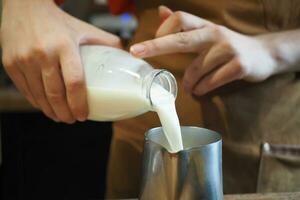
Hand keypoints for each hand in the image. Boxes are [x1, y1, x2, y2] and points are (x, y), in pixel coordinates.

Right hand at [1, 0, 121, 122]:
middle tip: (74, 120)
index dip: (79, 103)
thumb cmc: (58, 22)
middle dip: (66, 113)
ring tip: (61, 117)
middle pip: (55, 94)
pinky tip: (46, 107)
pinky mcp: (11, 64)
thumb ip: (106, 42)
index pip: (74, 82)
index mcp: (65, 46)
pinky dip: (37, 103)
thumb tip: (127, 57)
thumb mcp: (84, 29)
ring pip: (39, 96)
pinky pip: (26, 91)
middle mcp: (43, 54)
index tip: (84, 115)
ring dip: (51, 111)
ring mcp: (24, 60)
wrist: (24, 8)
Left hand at [130, 6, 277, 95]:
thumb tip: (161, 12)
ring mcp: (228, 49)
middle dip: (158, 46)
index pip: (180, 19)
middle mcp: (215, 34)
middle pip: (183, 38)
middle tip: (138, 53)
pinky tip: (200, 91)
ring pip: (197, 69)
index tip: (147, 45)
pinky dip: (203, 89)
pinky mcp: (239, 66)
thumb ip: (184, 26)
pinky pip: (212, 81)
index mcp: (206, 26)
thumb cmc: (228, 46)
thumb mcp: (207, 33)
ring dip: (189, 83)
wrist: (264, 54)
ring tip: (189, 89)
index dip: (162, 30)